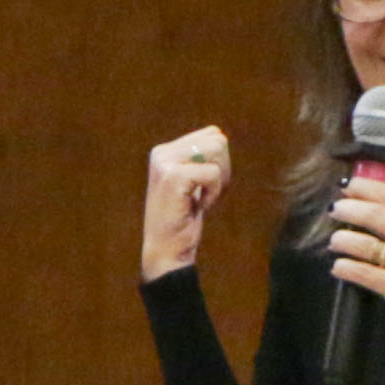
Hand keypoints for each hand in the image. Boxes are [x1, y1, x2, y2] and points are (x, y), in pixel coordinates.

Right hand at [141, 128, 235, 282]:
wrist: (166, 250)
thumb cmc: (182, 219)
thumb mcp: (190, 183)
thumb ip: (198, 157)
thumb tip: (220, 136)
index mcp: (163, 151)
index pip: (211, 134)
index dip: (220, 161)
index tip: (205, 185)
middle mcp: (161, 153)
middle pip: (218, 140)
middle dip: (223, 169)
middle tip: (207, 193)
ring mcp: (165, 163)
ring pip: (218, 151)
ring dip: (219, 180)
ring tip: (201, 199)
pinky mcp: (174, 176)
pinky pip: (214, 173)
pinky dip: (214, 193)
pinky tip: (199, 207)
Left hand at [326, 174, 384, 363]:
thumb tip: (372, 209)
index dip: (365, 188)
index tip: (347, 187)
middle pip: (376, 214)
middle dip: (348, 209)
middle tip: (334, 210)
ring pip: (365, 244)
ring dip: (342, 240)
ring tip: (335, 242)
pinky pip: (364, 273)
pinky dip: (345, 268)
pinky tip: (338, 267)